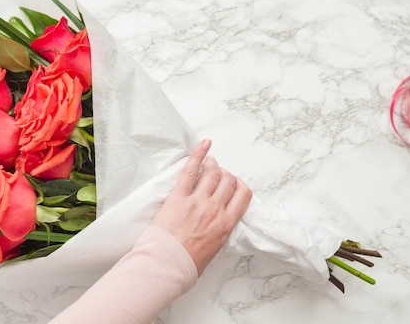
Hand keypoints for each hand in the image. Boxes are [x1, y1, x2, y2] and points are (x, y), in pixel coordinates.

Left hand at [152, 139, 252, 274]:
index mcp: (226, 224)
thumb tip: (220, 223)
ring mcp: (197, 201)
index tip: (234, 185)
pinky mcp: (178, 196)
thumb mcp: (214, 250)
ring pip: (212, 173)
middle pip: (228, 180)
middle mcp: (215, 209)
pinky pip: (190, 170)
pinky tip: (204, 145)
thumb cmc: (187, 264)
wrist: (166, 265)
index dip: (239, 186)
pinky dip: (198, 154)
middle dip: (226, 174)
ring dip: (213, 164)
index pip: (243, 195)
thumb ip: (220, 231)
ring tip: (210, 161)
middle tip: (219, 174)